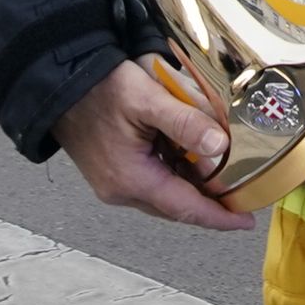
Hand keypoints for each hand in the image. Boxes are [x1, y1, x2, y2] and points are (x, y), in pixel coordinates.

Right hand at [52, 59, 254, 232]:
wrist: (59, 82)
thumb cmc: (99, 88)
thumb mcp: (147, 99)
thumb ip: (185, 123)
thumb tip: (221, 147)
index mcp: (131, 180)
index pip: (184, 208)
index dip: (218, 217)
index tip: (245, 222)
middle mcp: (121, 190)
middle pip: (176, 206)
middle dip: (210, 203)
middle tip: (243, 194)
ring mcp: (114, 183)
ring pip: (165, 194)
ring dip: (193, 187)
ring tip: (224, 174)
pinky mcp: (112, 172)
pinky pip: (153, 182)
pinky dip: (176, 175)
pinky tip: (192, 158)